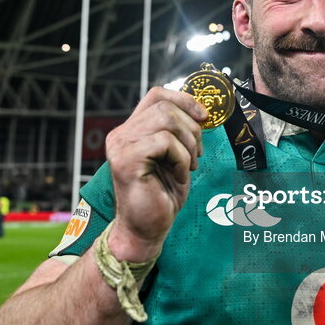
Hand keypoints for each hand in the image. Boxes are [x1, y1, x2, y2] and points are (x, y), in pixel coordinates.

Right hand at [104, 87, 207, 260]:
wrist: (146, 230)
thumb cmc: (162, 195)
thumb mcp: (175, 157)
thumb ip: (179, 133)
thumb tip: (201, 112)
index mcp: (131, 130)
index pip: (157, 95)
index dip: (184, 100)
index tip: (204, 118)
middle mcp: (121, 134)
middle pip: (164, 106)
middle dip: (191, 128)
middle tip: (197, 155)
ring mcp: (121, 146)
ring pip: (166, 120)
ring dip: (188, 143)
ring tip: (189, 166)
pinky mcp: (126, 161)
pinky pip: (165, 142)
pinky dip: (181, 159)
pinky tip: (179, 176)